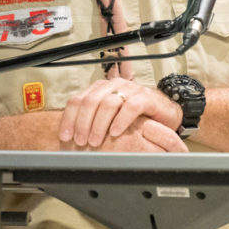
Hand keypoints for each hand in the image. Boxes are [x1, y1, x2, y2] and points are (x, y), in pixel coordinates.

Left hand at [59, 78, 182, 147]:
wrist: (163, 113)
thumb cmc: (135, 117)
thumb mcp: (109, 118)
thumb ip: (92, 121)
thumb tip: (71, 138)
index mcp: (100, 89)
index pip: (77, 100)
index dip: (69, 119)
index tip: (65, 137)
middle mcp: (113, 86)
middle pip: (90, 101)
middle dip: (82, 123)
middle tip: (80, 142)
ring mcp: (130, 90)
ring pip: (108, 103)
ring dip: (98, 124)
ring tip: (95, 140)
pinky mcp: (145, 97)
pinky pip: (130, 107)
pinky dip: (121, 120)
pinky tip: (115, 132)